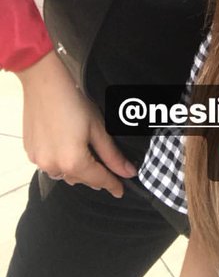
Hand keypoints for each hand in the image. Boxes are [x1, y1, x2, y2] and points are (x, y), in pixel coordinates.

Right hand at [16, 51, 136, 196]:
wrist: (44, 85)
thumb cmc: (73, 102)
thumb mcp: (98, 128)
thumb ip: (112, 155)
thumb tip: (128, 172)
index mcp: (73, 161)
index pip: (98, 180)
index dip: (112, 185)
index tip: (120, 191)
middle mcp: (54, 166)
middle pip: (81, 178)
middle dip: (95, 176)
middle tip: (108, 172)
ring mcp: (40, 161)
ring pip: (64, 174)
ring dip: (77, 170)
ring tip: (88, 159)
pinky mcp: (31, 153)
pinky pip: (50, 165)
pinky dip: (61, 162)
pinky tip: (67, 150)